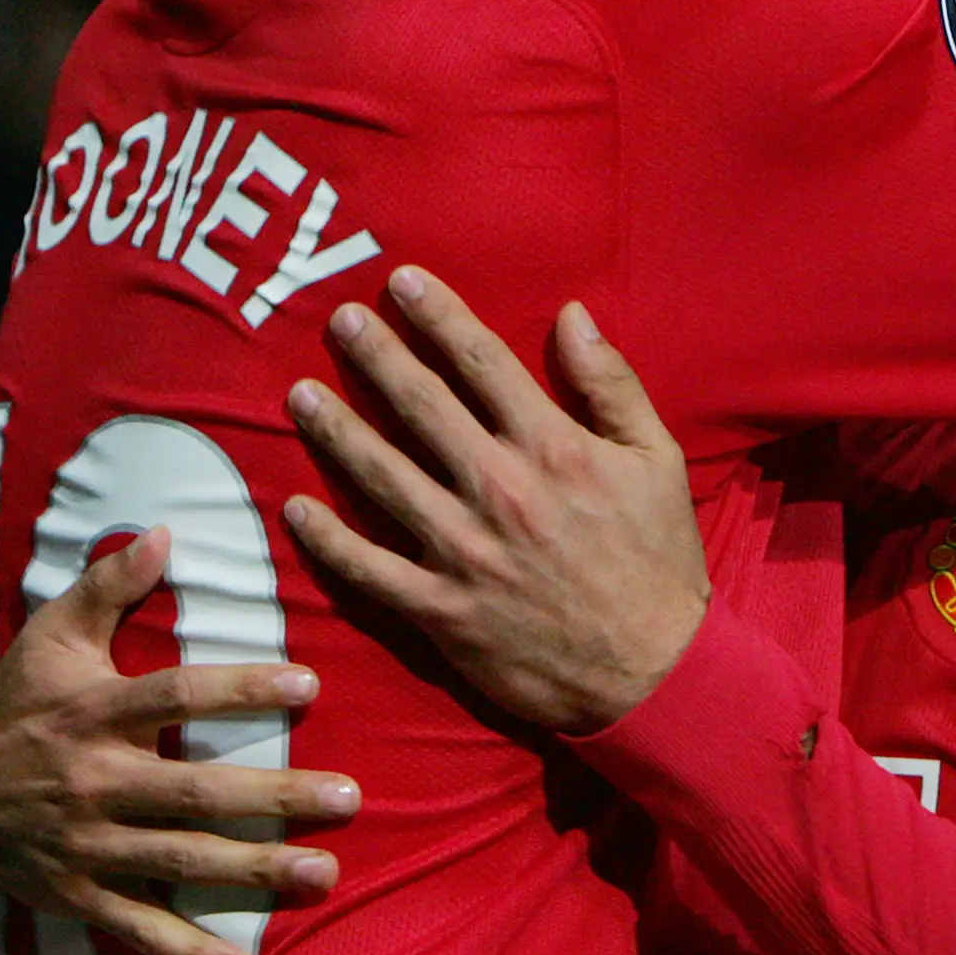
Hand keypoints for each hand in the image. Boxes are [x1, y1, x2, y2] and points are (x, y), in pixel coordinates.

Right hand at [0, 528, 360, 954]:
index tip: (310, 687)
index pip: (174, 695)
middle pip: (193, 791)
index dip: (239, 689)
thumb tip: (165, 531)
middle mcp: (93, 782)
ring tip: (325, 873)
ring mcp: (86, 845)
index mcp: (91, 713)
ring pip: (179, 862)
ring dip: (254, 871)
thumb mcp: (50, 635)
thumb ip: (109, 585)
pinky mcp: (78, 893)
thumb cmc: (16, 701)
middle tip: (348, 799)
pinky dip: (186, 953)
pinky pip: (138, 927)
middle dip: (275, 796)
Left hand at [281, 267, 708, 734]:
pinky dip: (328, 540)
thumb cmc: (658, 562)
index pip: (481, 360)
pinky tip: (297, 509)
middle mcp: (500, 488)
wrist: (653, 672)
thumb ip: (611, 385)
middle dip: (374, 355)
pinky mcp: (441, 609)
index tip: (401, 281)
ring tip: (299, 396)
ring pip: (381, 476)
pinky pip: (369, 568)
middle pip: (419, 404)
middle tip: (337, 321)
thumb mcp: (658, 460)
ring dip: (335, 431)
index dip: (437, 314)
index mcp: (553, 447)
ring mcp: (463, 551)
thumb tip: (572, 315)